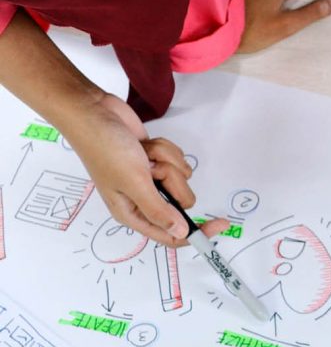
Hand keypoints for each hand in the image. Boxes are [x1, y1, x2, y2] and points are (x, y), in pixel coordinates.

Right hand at [64, 95, 227, 245]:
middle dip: (172, 181)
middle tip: (152, 169)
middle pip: (182, 201)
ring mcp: (150, 178)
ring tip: (143, 154)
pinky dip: (165, 149)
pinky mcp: (156, 161)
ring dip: (166, 160)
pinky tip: (145, 145)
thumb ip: (158, 210)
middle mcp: (142, 198)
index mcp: (132, 212)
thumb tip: (180, 233)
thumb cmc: (104, 148)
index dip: (197, 233)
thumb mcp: (134, 182)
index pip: (170, 234)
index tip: (220, 224)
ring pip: (182, 177)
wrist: (94, 112)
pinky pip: (177, 160)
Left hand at [237, 0, 330, 53]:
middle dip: (300, 10)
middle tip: (295, 29)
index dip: (315, 8)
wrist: (219, 29)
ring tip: (281, 29)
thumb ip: (313, 13)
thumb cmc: (254, 28)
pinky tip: (270, 25)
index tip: (310, 24)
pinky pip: (273, 0)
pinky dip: (275, 11)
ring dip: (287, 12)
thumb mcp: (288, 24)